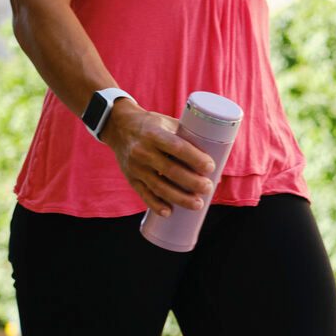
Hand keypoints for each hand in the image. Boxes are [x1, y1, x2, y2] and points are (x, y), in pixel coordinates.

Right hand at [103, 99, 215, 216]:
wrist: (119, 126)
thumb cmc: (152, 125)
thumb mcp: (167, 123)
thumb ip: (188, 139)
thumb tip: (216, 163)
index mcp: (154, 133)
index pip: (177, 147)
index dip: (195, 158)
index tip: (210, 167)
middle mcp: (143, 150)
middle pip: (170, 170)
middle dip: (192, 182)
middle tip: (208, 188)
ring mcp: (135, 166)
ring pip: (159, 186)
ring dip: (179, 198)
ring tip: (197, 204)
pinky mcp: (131, 178)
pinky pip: (144, 194)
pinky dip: (156, 205)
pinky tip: (169, 212)